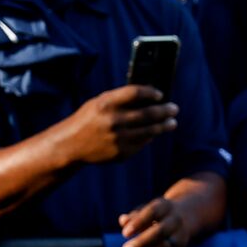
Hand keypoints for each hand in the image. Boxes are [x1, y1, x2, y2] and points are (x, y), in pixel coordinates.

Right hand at [60, 85, 178, 165]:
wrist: (72, 145)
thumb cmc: (89, 118)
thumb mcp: (100, 102)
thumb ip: (121, 99)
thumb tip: (149, 96)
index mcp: (106, 103)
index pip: (135, 93)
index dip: (151, 92)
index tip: (160, 94)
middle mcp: (113, 121)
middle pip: (147, 113)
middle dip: (164, 111)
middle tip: (174, 109)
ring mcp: (118, 139)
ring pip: (148, 131)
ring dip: (163, 126)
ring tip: (172, 122)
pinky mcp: (121, 153)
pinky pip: (141, 144)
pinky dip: (149, 137)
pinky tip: (154, 133)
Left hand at [119, 193, 200, 246]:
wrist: (185, 218)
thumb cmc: (157, 215)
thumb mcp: (146, 210)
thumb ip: (134, 216)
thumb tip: (123, 221)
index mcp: (166, 207)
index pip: (152, 212)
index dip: (138, 223)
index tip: (124, 233)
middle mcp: (175, 221)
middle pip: (160, 232)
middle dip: (141, 243)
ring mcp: (180, 237)